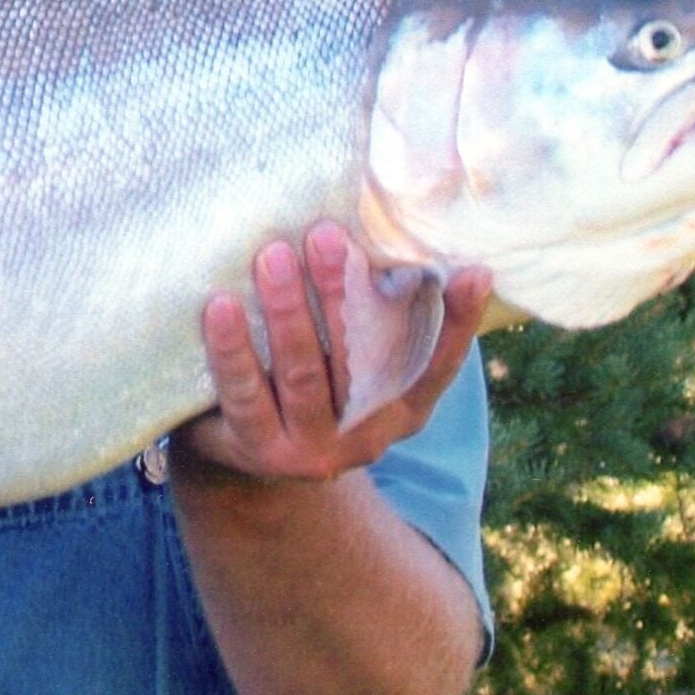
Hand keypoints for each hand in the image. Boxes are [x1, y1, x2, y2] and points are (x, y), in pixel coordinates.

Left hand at [181, 222, 490, 486]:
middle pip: (360, 360)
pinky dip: (232, 348)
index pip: (438, 364)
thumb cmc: (310, 384)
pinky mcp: (257, 449)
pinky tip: (220, 306)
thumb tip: (392, 234)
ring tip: (273, 256)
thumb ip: (374, 317)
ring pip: (302, 374)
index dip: (459, 321)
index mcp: (401, 409)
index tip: (475, 272)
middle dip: (341, 292)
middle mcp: (365, 435)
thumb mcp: (352, 363)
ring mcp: (311, 449)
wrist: (246, 459)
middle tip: (324, 234)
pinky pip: (244, 393)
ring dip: (288, 312)